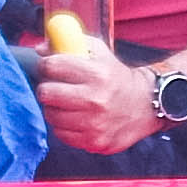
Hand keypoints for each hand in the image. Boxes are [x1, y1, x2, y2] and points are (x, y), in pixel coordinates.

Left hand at [29, 30, 164, 156]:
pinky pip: (61, 133)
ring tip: (67, 103)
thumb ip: (71, 44)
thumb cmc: (117, 77)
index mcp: (98, 74)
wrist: (146, 105)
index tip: (47, 67)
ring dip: (54, 108)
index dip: (45, 64)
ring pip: (51, 115)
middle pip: (46, 92)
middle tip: (54, 87)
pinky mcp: (93, 142)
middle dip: (47, 87)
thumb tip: (40, 49)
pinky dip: (64, 125)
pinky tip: (75, 118)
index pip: (52, 66)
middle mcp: (95, 100)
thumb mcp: (100, 53)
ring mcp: (94, 124)